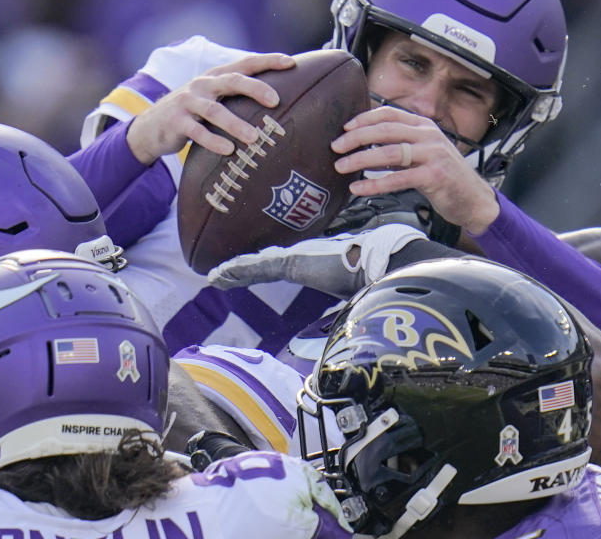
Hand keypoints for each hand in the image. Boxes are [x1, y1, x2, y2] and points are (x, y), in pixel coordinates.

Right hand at [126, 53, 295, 164]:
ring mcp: (188, 103)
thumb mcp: (213, 99)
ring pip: (215, 111)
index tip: (291, 62)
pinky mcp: (177, 122)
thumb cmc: (193, 113)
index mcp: (216, 77)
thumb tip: (279, 101)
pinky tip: (228, 151)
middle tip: (276, 101)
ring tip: (254, 138)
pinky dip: (213, 141)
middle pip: (232, 81)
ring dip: (235, 124)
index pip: (245, 64)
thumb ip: (236, 96)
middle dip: (255, 89)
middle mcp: (203, 85)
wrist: (151, 127)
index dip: (268, 61)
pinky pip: (197, 132)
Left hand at [207, 224, 426, 297]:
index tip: (247, 276)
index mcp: (317, 264)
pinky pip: (257, 267)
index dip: (263, 271)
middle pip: (265, 264)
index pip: (282, 268)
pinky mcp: (291, 261)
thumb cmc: (378, 282)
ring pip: (257, 265)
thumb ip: (348, 316)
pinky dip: (237, 271)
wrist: (385, 264)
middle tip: (223, 276)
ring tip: (215, 277)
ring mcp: (296, 257)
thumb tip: (349, 344)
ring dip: (234, 272)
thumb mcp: (357, 303)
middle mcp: (304, 256)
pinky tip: (219, 276)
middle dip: (243, 270)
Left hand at [331, 106, 499, 234]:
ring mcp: (433, 155)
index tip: (345, 127)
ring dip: (360, 159)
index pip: (389, 113)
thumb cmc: (445, 177)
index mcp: (424, 126)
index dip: (364, 118)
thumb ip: (399, 147)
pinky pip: (398, 178)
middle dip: (356, 137)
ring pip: (389, 152)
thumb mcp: (423, 154)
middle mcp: (428, 136)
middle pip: (385, 130)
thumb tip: (364, 147)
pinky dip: (375, 184)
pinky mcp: (434, 176)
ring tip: (341, 167)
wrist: (474, 199)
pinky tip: (358, 188)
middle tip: (335, 146)